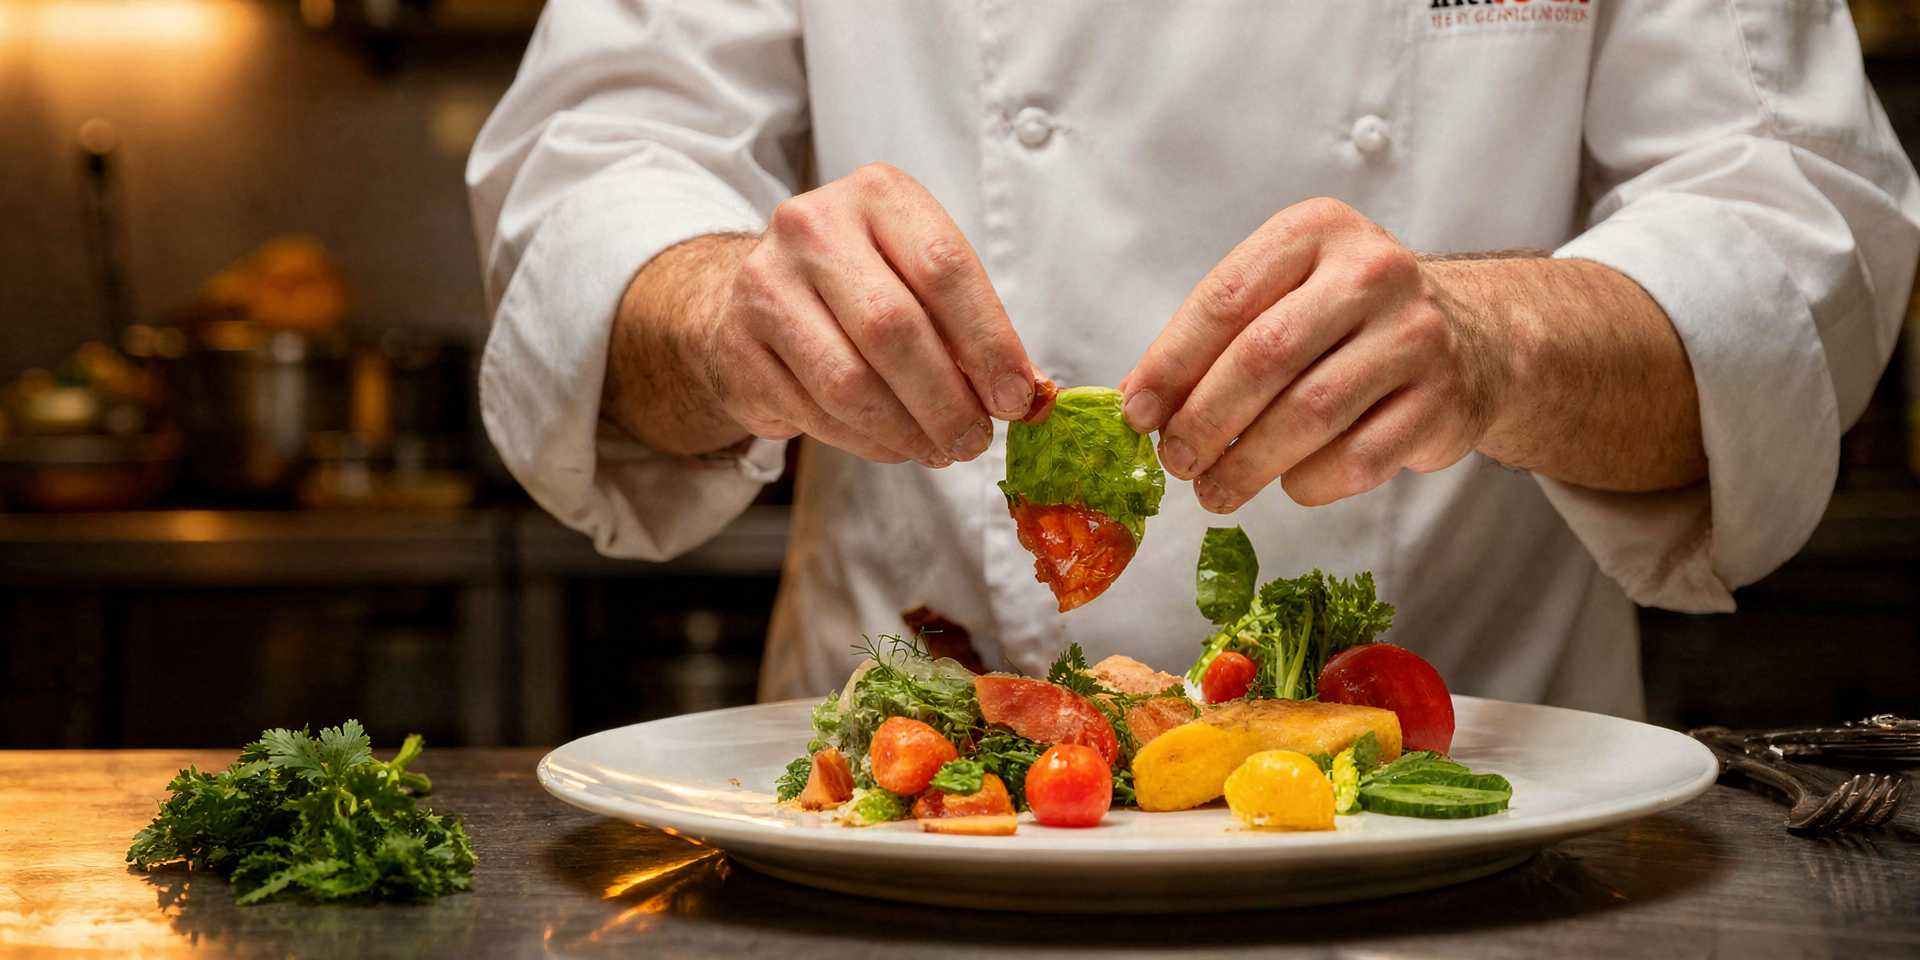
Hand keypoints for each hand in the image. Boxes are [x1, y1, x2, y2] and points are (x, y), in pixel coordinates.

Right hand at [701, 163, 1036, 465]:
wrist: (750, 297)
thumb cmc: (859, 287)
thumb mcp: (921, 281)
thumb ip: (973, 331)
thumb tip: (1029, 396)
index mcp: (877, 195)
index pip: (944, 266)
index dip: (988, 340)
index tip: (1016, 398)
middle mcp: (813, 227)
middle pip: (893, 327)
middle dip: (946, 400)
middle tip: (975, 440)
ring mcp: (766, 284)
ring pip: (849, 382)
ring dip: (907, 431)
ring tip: (939, 450)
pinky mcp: (737, 346)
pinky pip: (815, 413)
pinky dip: (866, 442)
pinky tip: (893, 445)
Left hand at [1120, 199, 1507, 510]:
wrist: (1471, 338)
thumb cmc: (1347, 320)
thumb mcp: (1283, 296)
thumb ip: (1215, 337)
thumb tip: (1140, 401)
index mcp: (1316, 231)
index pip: (1225, 299)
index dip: (1171, 364)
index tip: (1136, 413)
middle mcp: (1371, 273)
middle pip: (1264, 357)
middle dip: (1204, 420)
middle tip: (1176, 461)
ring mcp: (1414, 336)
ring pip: (1309, 414)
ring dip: (1247, 464)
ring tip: (1215, 488)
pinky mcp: (1441, 402)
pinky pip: (1357, 460)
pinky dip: (1309, 483)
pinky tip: (1289, 483)